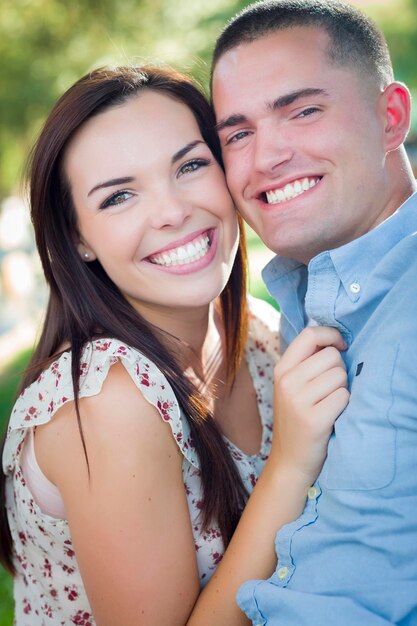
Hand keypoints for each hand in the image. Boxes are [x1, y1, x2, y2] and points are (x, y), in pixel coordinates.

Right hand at [271, 326, 349, 483]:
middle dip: (339, 369)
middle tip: (330, 389)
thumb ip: (307, 362)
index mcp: (281, 369)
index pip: (310, 333)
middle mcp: (287, 382)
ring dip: (342, 389)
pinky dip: (344, 405)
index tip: (341, 346)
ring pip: (340, 376)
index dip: (331, 335)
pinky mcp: (313, 419)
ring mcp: (298, 401)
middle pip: (331, 355)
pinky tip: (332, 415)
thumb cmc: (298, 419)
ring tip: (329, 403)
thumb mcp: (292, 387)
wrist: (289, 461)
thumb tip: (335, 340)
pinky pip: (344, 397)